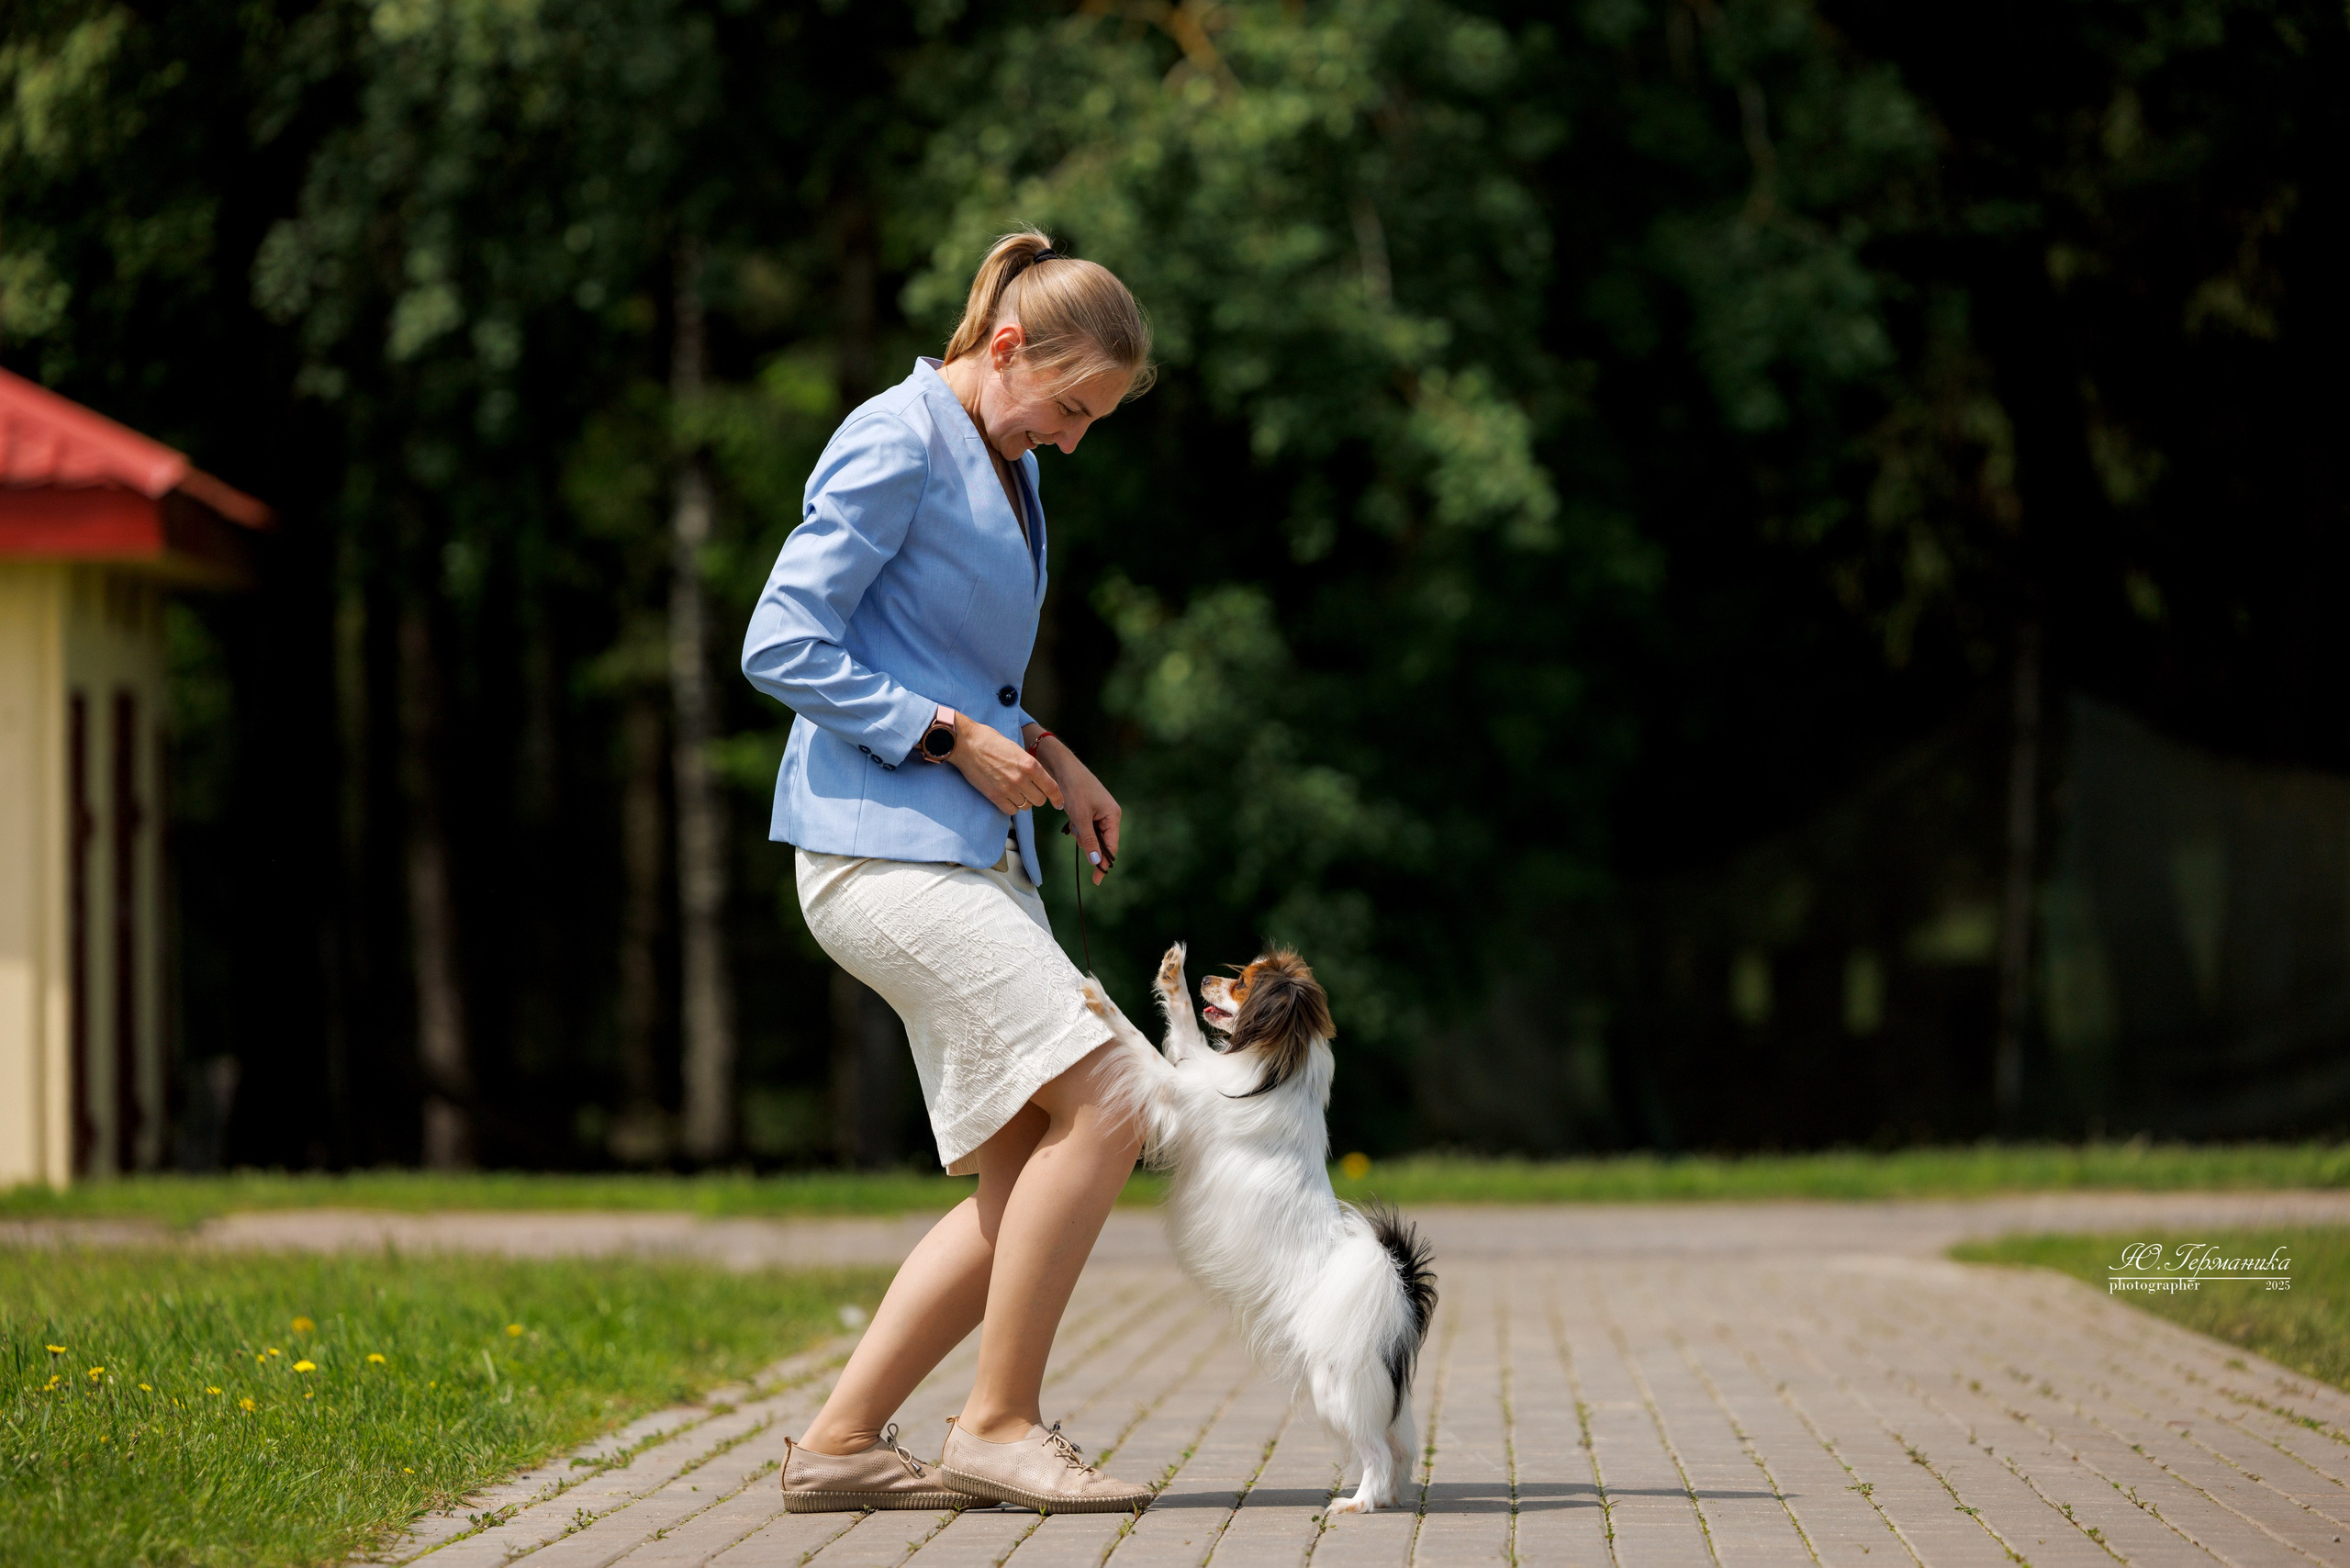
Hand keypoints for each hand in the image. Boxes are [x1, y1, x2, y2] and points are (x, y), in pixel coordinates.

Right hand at [944, 710, 1063, 814]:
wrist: (966, 743)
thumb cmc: (990, 740)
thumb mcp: (1017, 748)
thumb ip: (1028, 764)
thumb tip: (1036, 777)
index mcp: (1030, 764)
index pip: (1051, 788)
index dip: (1057, 798)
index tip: (1059, 803)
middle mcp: (1021, 779)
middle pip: (1040, 800)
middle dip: (1038, 796)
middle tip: (1031, 791)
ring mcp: (1008, 789)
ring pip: (1025, 806)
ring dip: (1024, 800)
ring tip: (1016, 791)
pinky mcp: (994, 796)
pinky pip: (1011, 810)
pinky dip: (1012, 806)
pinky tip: (1008, 797)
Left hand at [1033, 735, 1120, 884]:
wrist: (1061, 767)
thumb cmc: (1073, 788)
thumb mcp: (1080, 817)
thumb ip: (1089, 840)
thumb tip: (1097, 862)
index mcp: (1113, 815)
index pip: (1111, 847)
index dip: (1104, 864)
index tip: (1096, 881)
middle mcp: (1109, 815)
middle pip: (1101, 842)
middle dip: (1087, 841)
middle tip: (1075, 829)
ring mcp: (1100, 812)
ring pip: (1091, 835)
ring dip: (1080, 833)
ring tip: (1072, 817)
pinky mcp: (1090, 810)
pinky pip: (1085, 827)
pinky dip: (1076, 826)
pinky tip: (1070, 815)